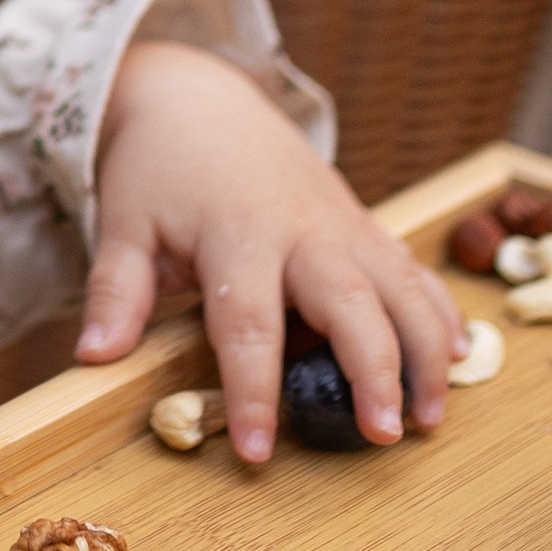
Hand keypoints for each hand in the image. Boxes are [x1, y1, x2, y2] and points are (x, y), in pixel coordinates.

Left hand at [75, 37, 463, 459]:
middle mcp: (302, 230)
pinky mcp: (363, 221)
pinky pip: (412, 268)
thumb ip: (116, 291)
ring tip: (429, 417)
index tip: (258, 453)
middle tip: (384, 435)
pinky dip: (439, 309)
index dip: (254, 391)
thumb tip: (93, 356)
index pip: (248, 324)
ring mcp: (342, 223)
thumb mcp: (125, 223)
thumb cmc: (158, 169)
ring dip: (424, 350)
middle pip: (351, 305)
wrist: (197, 98)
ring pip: (401, 286)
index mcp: (236, 234)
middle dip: (374, 372)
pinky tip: (458, 357)